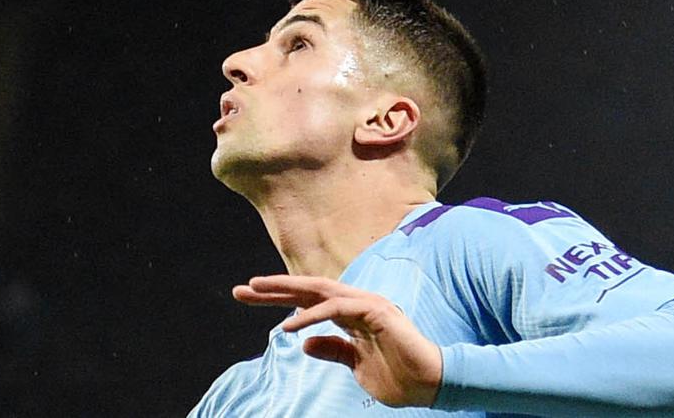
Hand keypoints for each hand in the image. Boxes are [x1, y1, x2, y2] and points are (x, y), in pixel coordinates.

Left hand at [233, 275, 442, 407]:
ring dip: (286, 289)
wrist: (431, 385)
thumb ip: (334, 350)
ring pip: (319, 290)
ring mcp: (367, 304)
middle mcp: (356, 303)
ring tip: (257, 291)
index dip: (278, 298)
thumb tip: (305, 342)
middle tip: (242, 288)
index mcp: (350, 315)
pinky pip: (336, 309)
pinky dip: (312, 315)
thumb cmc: (398, 376)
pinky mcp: (376, 311)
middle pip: (308, 290)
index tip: (248, 296)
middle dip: (274, 288)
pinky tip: (289, 325)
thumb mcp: (355, 366)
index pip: (307, 301)